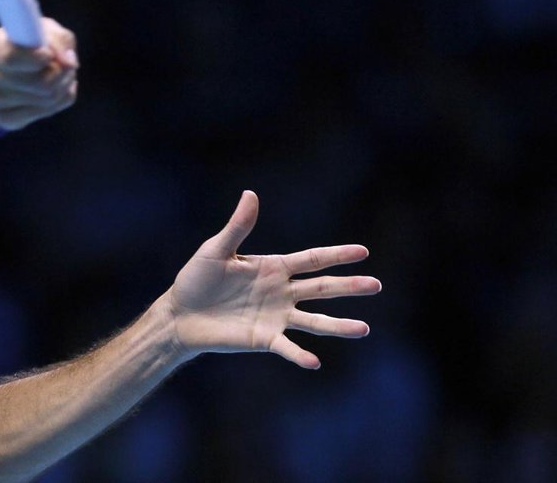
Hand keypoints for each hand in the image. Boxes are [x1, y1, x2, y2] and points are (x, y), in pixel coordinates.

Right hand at [0, 17, 77, 130]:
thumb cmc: (25, 45)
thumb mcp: (41, 30)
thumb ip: (58, 39)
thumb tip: (69, 62)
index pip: (12, 58)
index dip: (37, 59)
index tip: (49, 55)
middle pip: (40, 84)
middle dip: (63, 73)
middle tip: (67, 64)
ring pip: (48, 99)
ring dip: (64, 85)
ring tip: (61, 74)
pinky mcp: (3, 118)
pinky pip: (48, 111)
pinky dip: (60, 99)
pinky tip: (55, 90)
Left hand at [167, 191, 380, 368]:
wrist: (180, 314)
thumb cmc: (196, 278)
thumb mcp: (216, 250)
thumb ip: (238, 227)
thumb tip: (250, 194)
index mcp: (273, 267)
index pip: (312, 260)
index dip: (337, 255)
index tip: (363, 252)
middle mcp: (281, 292)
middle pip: (322, 289)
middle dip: (348, 287)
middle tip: (376, 285)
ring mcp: (275, 316)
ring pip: (314, 321)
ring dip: (338, 326)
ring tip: (364, 328)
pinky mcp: (263, 339)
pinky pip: (286, 347)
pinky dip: (300, 355)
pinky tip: (314, 362)